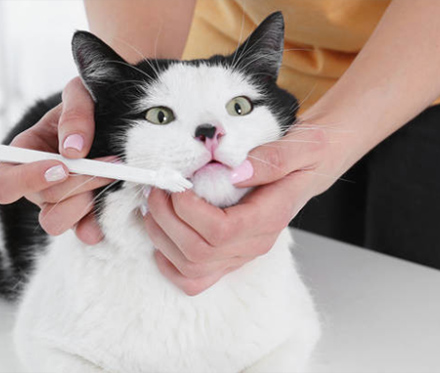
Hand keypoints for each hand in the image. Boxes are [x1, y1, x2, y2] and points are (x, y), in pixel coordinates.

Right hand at [0, 77, 107, 242]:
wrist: (114, 119)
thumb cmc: (89, 107)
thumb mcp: (81, 95)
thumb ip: (75, 114)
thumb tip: (74, 149)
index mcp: (25, 156)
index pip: (4, 184)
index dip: (28, 180)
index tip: (61, 166)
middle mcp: (38, 185)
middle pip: (42, 202)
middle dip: (76, 185)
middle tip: (107, 166)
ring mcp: (60, 203)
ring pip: (56, 222)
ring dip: (85, 205)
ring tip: (111, 180)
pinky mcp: (83, 215)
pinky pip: (83, 232)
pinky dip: (99, 224)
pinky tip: (116, 206)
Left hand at [144, 124, 342, 294]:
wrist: (307, 173)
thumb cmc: (304, 159)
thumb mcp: (303, 146)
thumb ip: (274, 158)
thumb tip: (238, 171)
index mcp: (270, 218)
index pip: (221, 230)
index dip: (189, 210)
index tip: (177, 184)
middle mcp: (253, 244)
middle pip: (199, 253)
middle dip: (166, 220)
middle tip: (157, 190)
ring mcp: (239, 254)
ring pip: (191, 268)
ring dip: (161, 237)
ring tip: (153, 205)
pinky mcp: (226, 257)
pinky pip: (193, 279)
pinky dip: (168, 263)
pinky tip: (163, 234)